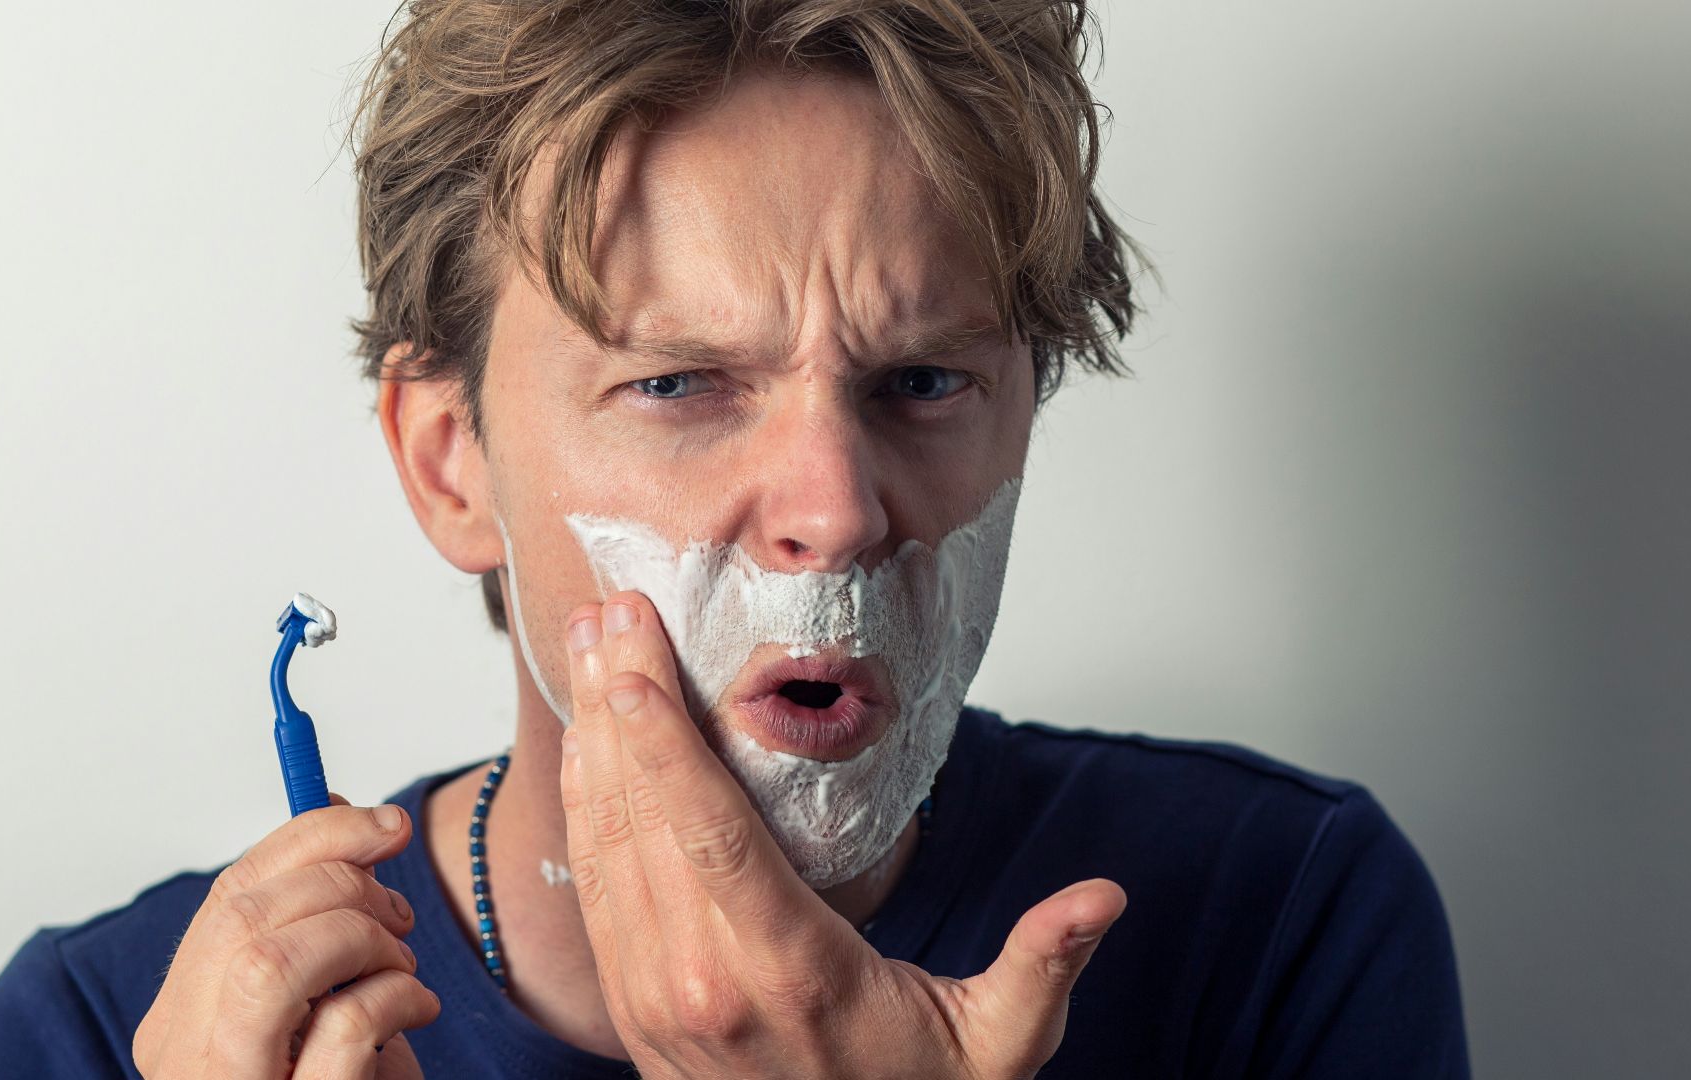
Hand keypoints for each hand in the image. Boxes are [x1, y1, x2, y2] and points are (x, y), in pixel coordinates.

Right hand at [132, 793, 440, 1078]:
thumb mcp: (327, 1000)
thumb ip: (318, 920)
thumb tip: (340, 808)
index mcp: (181, 1022)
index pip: (228, 898)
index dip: (309, 841)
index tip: (384, 822)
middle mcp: (186, 1062)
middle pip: (244, 920)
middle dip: (341, 884)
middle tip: (398, 911)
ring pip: (272, 964)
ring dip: (358, 938)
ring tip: (399, 962)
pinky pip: (345, 1028)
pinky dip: (397, 997)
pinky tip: (417, 1011)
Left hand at [560, 592, 1126, 1079]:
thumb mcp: (996, 1049)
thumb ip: (1042, 967)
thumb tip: (1105, 897)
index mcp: (789, 974)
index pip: (711, 838)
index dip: (666, 743)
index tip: (638, 661)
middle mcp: (702, 983)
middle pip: (644, 819)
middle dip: (620, 704)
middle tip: (608, 607)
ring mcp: (653, 998)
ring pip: (605, 847)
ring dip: (594, 741)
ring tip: (589, 646)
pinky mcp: (631, 1005)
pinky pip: (595, 889)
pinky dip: (585, 807)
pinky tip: (590, 744)